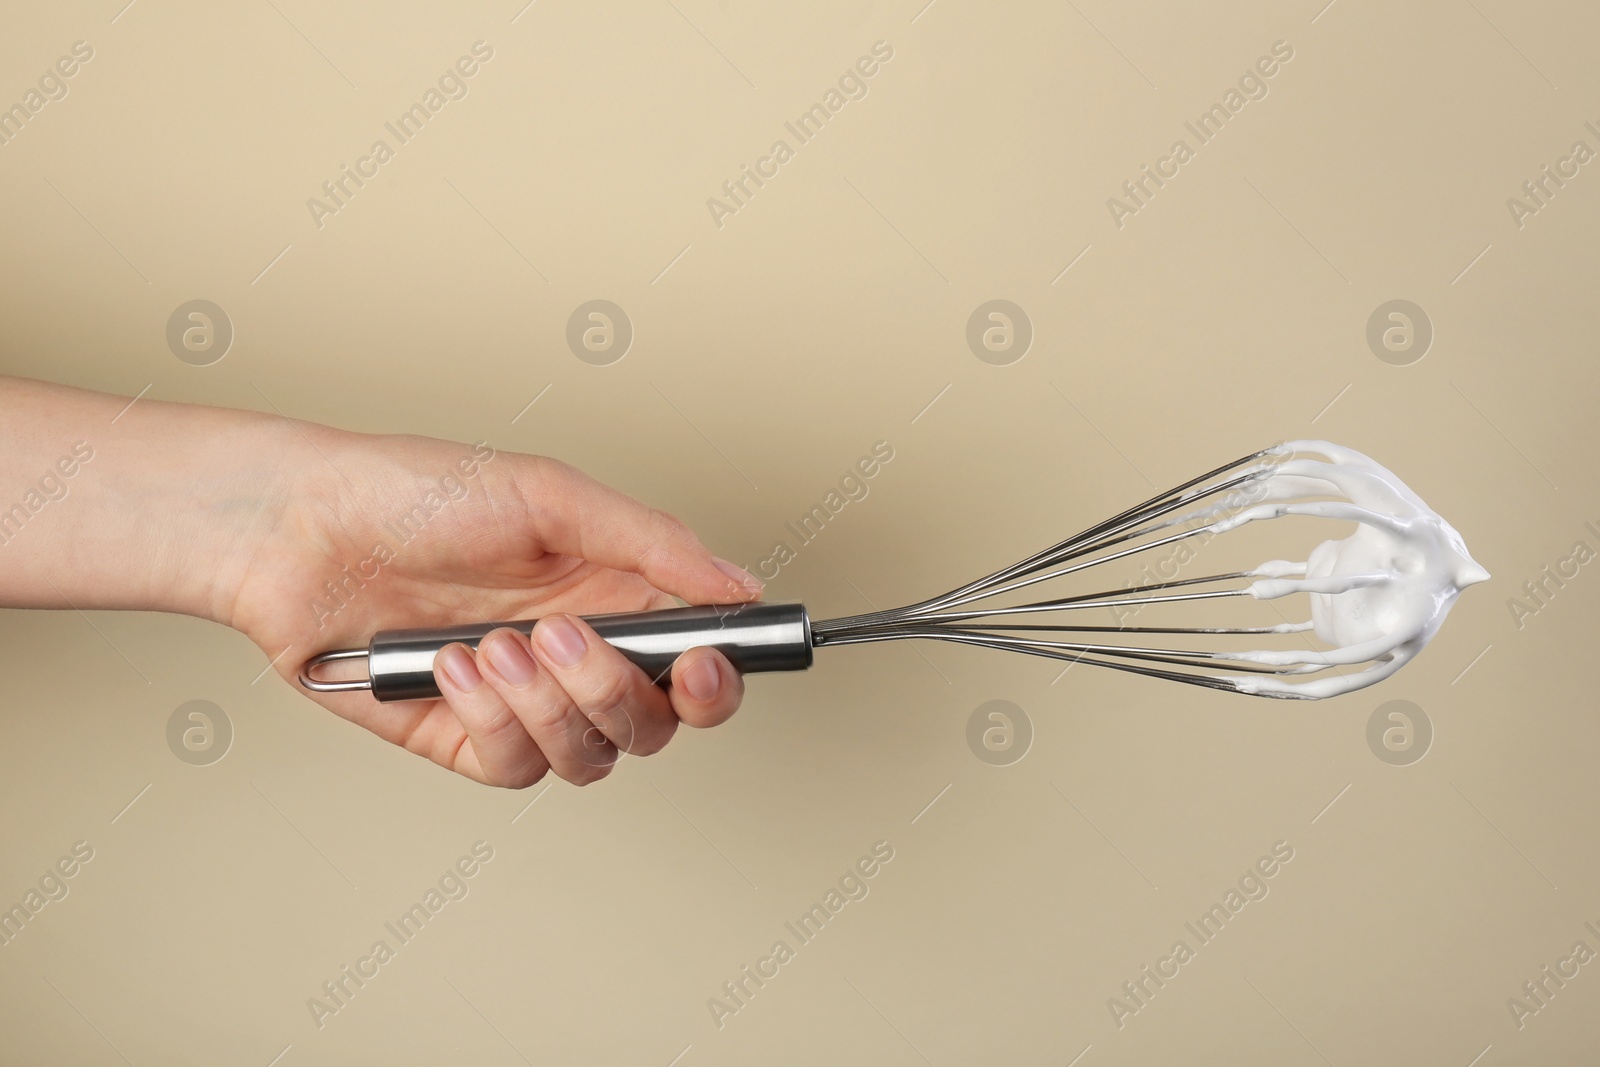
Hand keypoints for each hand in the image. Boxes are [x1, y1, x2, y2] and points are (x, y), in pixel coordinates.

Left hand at [223, 426, 762, 787]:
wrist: (301, 529)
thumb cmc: (418, 493)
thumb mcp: (550, 496)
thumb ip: (654, 544)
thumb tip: (740, 584)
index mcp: (615, 598)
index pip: (697, 666)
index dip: (714, 682)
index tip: (701, 664)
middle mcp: (578, 660)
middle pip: (652, 724)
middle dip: (613, 689)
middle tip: (564, 635)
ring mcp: (523, 704)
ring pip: (589, 755)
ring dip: (546, 704)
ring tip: (495, 644)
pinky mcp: (464, 739)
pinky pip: (513, 765)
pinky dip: (489, 719)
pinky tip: (454, 666)